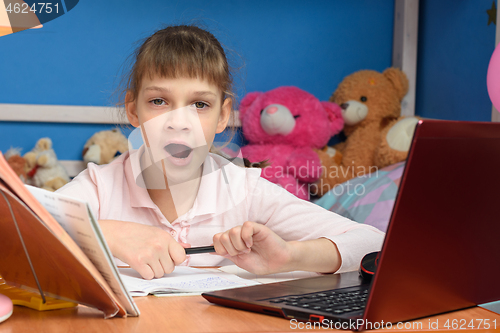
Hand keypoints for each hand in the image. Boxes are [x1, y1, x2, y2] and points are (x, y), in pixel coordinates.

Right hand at [99, 220, 186, 279]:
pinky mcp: (139, 262)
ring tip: (145, 259)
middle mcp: (159, 246)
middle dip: (162, 266)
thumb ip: (172, 243)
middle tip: (152, 258)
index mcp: (165, 237)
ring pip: (160, 273)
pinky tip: (139, 264)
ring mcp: (149, 254)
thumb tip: (187, 248)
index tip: (169, 259)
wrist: (115, 233)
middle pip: (170, 268)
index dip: (175, 260)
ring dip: (153, 270)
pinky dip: (144, 273)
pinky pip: (149, 276)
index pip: (181, 257)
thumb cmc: (135, 233)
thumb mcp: (156, 233)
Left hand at [213, 221, 341, 274]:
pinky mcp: (257, 228)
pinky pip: (245, 226)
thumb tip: (211, 250)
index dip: (221, 249)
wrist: (279, 263)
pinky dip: (246, 238)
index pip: (216, 239)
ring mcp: (247, 231)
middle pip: (222, 236)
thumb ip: (227, 254)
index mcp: (233, 242)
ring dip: (239, 245)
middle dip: (231, 249)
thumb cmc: (263, 262)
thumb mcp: (240, 262)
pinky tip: (252, 244)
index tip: (232, 255)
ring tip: (249, 249)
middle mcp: (238, 235)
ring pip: (232, 231)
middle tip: (243, 253)